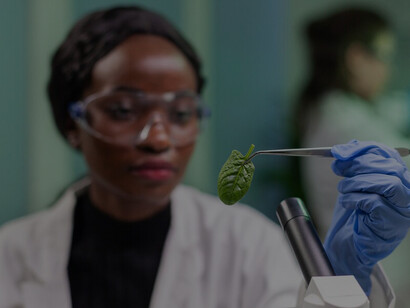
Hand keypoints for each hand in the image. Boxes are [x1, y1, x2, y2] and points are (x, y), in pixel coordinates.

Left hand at [324, 140, 409, 294]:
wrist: (350, 243)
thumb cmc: (354, 213)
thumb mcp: (353, 183)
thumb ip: (352, 166)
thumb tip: (344, 148)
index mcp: (399, 179)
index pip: (389, 155)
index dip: (365, 150)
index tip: (341, 153)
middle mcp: (406, 193)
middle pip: (390, 167)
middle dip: (359, 164)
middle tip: (338, 168)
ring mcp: (402, 210)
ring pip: (386, 183)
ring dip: (356, 182)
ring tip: (342, 188)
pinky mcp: (392, 223)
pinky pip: (374, 202)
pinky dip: (355, 198)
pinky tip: (347, 202)